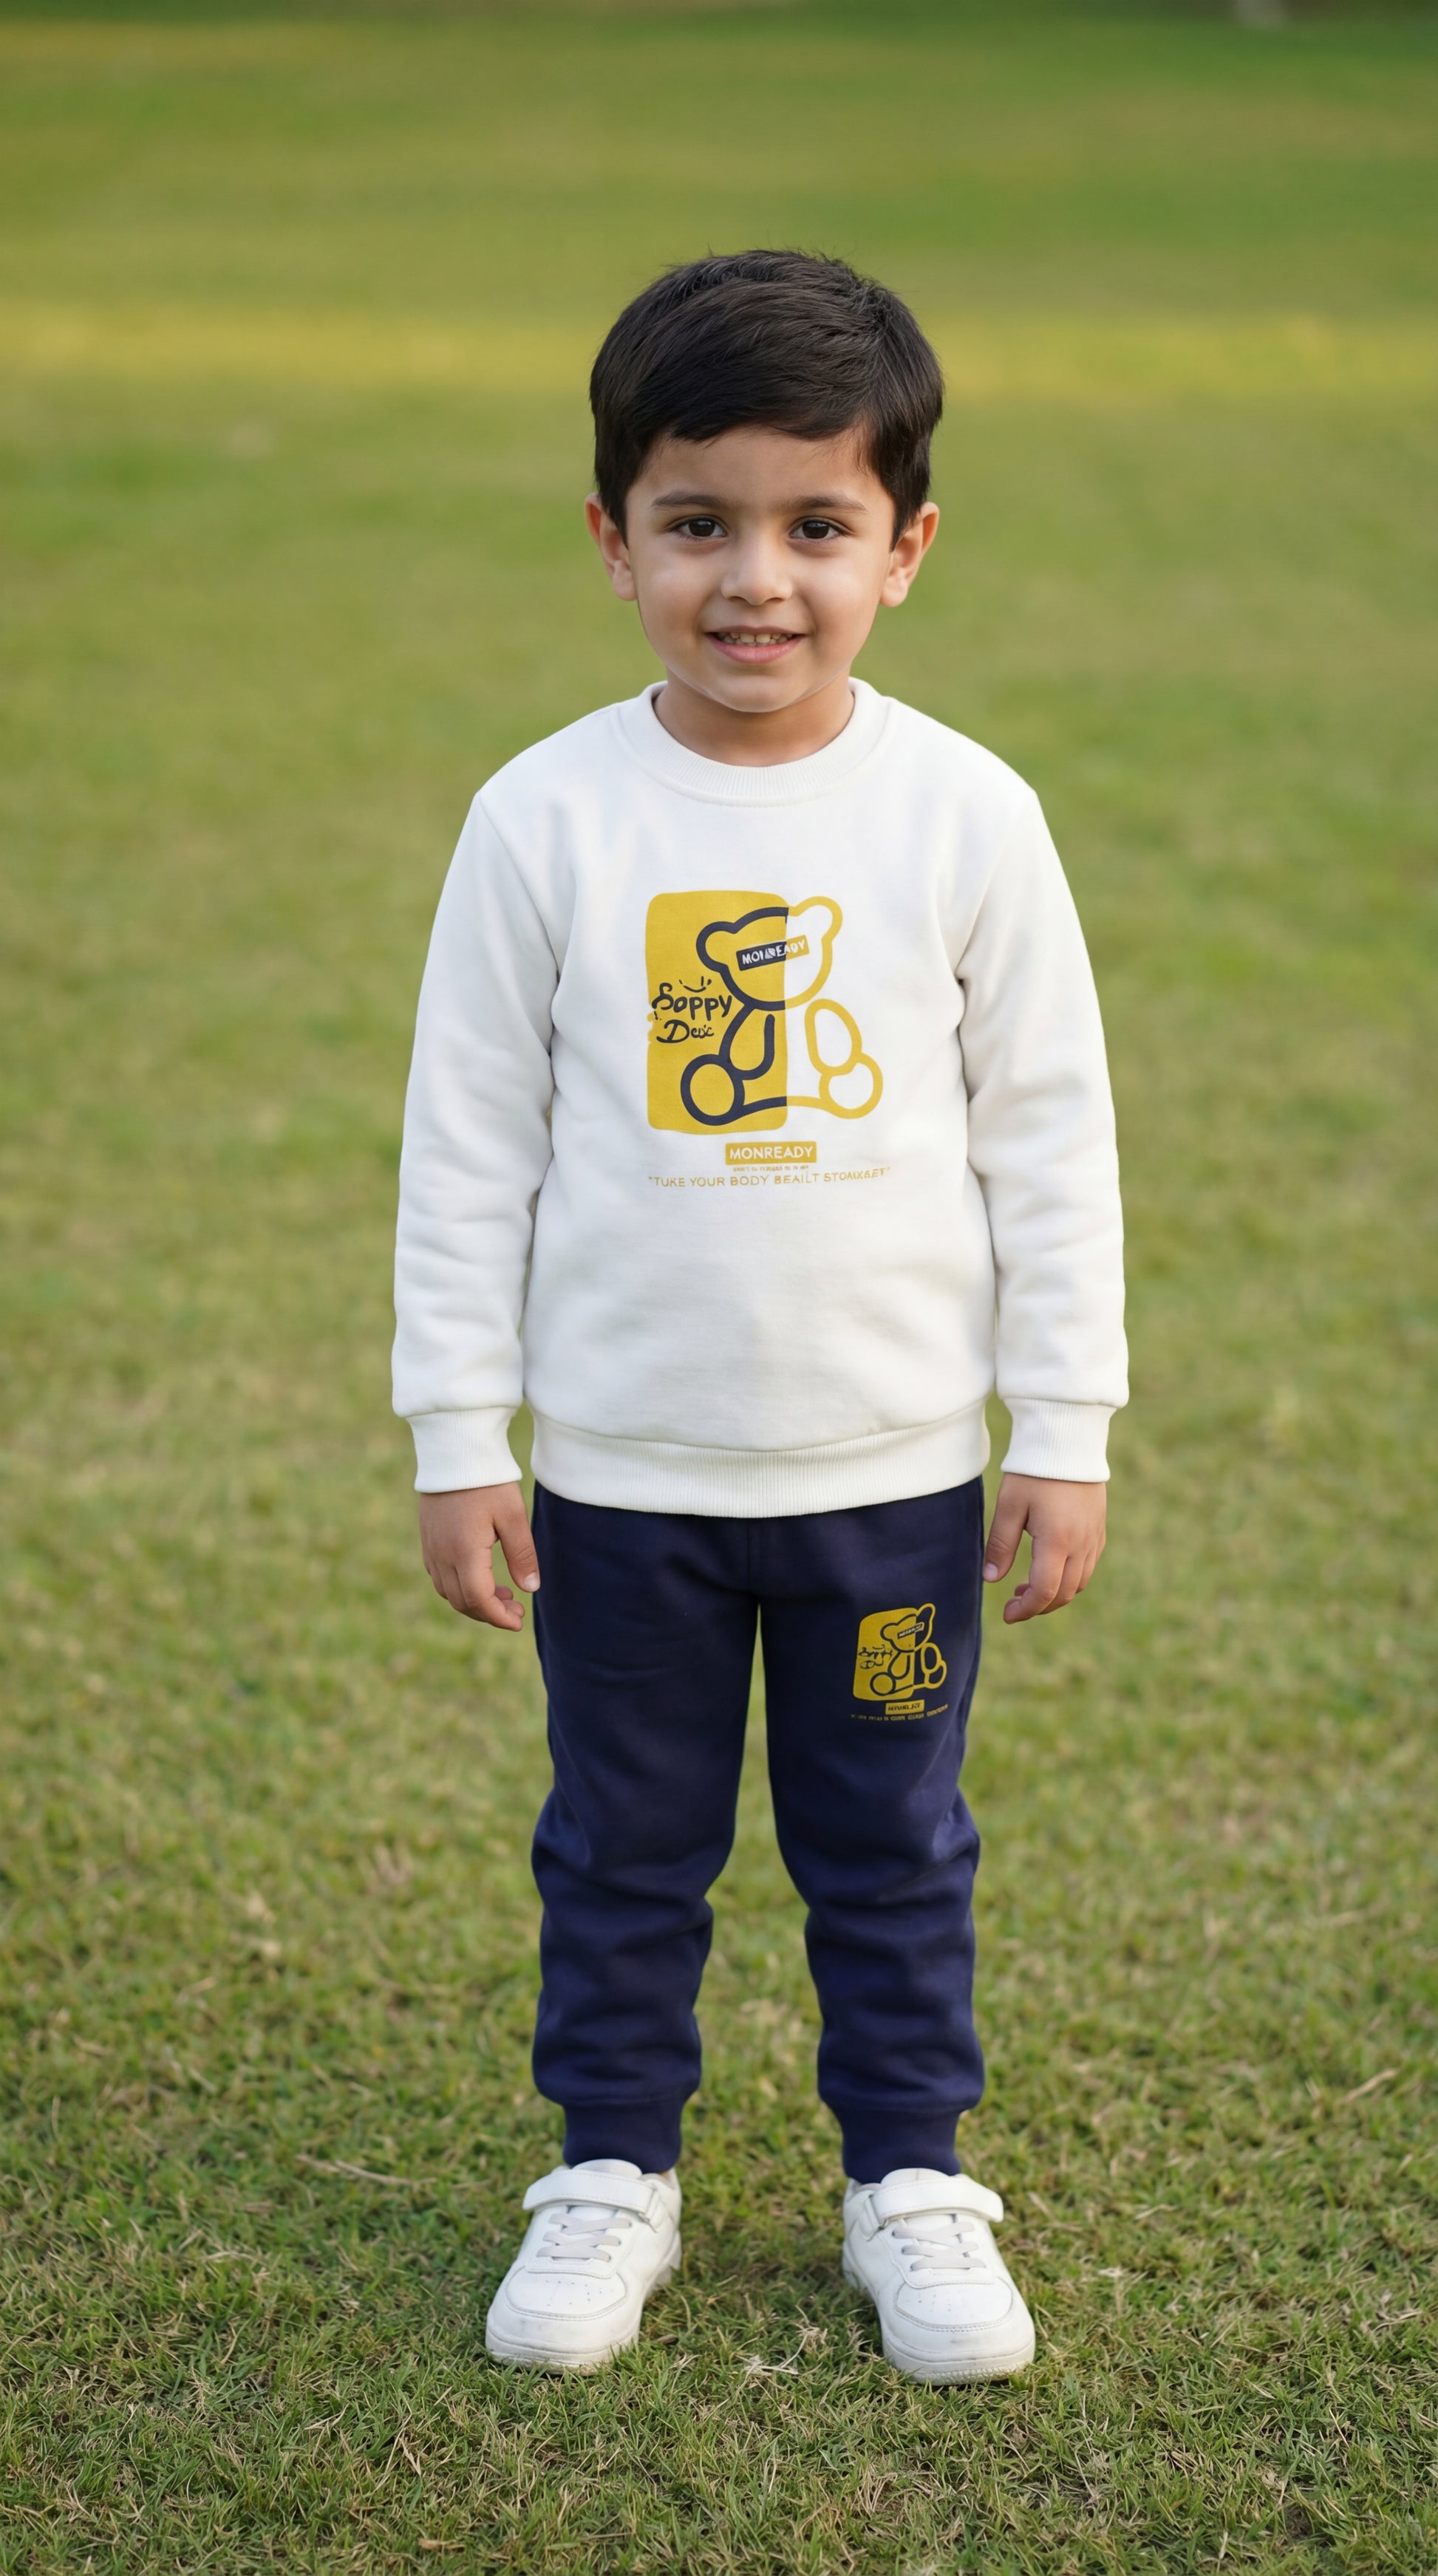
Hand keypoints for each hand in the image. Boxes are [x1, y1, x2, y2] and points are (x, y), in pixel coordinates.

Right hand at [417, 1483, 539, 1632]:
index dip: (499, 1617)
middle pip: (462, 1602)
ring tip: (504, 1593)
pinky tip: (481, 1576)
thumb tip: (530, 1589)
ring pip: (448, 1592)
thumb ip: (522, 1554)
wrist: (454, 1451)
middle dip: (489, 1613)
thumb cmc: (488, 1481)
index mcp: (464, 1551)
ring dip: (474, 1601)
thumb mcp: (513, 1516)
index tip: (519, 1621)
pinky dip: (460, 1587)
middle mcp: (442, 1555)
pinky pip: (439, 1577)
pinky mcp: (427, 1539)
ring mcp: (431, 1548)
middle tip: (517, 1609)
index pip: (479, 1600)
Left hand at [982, 1473, 1105, 1625]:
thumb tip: (991, 1580)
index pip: (1045, 1592)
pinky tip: (1050, 1567)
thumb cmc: (1034, 1470)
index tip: (1007, 1614)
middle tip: (1013, 1602)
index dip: (1025, 1609)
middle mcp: (1082, 1544)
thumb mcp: (1009, 1506)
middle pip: (1064, 1594)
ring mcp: (1094, 1537)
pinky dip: (1070, 1578)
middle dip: (1038, 1605)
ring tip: (1027, 1585)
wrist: (1068, 1440)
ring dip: (1054, 1593)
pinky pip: (1089, 1566)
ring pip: (1079, 1583)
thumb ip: (1001, 1545)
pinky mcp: (1099, 1529)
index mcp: (1057, 1541)